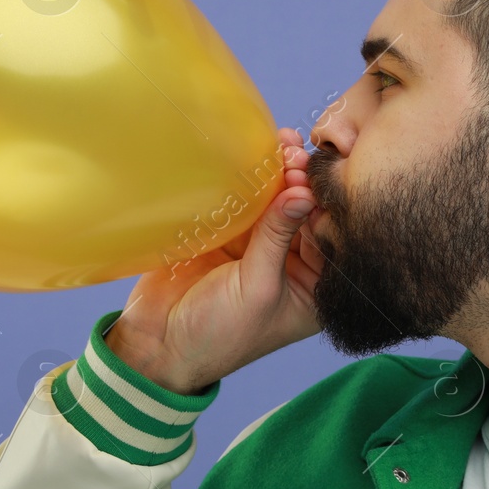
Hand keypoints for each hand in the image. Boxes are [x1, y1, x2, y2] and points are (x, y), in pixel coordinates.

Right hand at [101, 127, 326, 393]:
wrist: (159, 344)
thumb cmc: (218, 334)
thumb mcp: (257, 287)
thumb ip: (277, 237)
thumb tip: (302, 191)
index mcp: (313, 290)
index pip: (330, 238)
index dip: (324, 204)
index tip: (317, 175)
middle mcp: (293, 267)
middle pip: (306, 215)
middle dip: (303, 182)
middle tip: (297, 154)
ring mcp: (261, 250)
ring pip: (276, 203)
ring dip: (279, 174)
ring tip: (281, 145)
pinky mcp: (230, 237)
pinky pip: (245, 203)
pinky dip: (250, 180)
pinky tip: (257, 154)